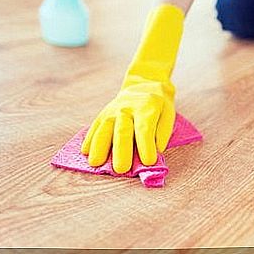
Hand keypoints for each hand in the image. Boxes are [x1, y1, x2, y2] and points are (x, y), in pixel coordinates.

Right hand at [81, 4, 183, 172]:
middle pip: (122, 131)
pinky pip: (95, 126)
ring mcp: (112, 110)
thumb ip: (162, 132)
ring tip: (96, 163)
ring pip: (104, 128)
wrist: (144, 84)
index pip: (145, 129)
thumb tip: (156, 150)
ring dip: (99, 146)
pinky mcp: (103, 114)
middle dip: (121, 150)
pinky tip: (85, 152)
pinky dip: (89, 139)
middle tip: (121, 169)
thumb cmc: (159, 106)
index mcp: (147, 108)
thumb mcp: (168, 114)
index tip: (148, 162)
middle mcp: (127, 108)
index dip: (146, 146)